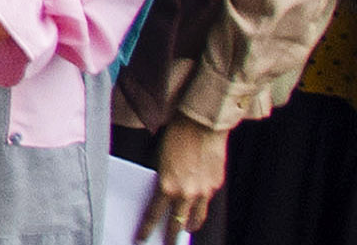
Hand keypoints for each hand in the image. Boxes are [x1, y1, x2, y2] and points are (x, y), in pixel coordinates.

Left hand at [142, 122, 227, 240]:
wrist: (202, 124)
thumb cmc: (176, 136)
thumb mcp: (160, 160)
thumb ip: (161, 180)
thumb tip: (160, 193)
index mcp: (167, 187)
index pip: (154, 215)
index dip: (146, 228)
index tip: (141, 237)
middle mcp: (187, 193)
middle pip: (178, 223)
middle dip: (172, 236)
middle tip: (168, 243)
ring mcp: (204, 191)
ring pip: (197, 217)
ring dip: (190, 225)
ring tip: (186, 230)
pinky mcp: (216, 184)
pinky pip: (207, 201)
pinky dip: (201, 205)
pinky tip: (198, 205)